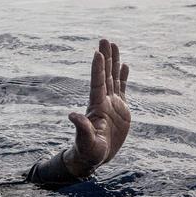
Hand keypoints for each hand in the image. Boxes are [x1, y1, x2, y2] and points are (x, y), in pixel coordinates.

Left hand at [64, 39, 130, 177]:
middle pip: (105, 75)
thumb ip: (81, 128)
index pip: (97, 83)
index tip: (97, 53)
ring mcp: (112, 104)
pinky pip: (122, 88)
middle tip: (105, 39)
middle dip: (106, 57)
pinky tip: (124, 65)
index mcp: (96, 107)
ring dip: (114, 62)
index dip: (98, 68)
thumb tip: (71, 115)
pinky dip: (123, 76)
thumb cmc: (88, 151)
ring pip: (114, 78)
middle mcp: (103, 101)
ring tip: (114, 45)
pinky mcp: (120, 109)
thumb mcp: (86, 141)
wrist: (94, 156)